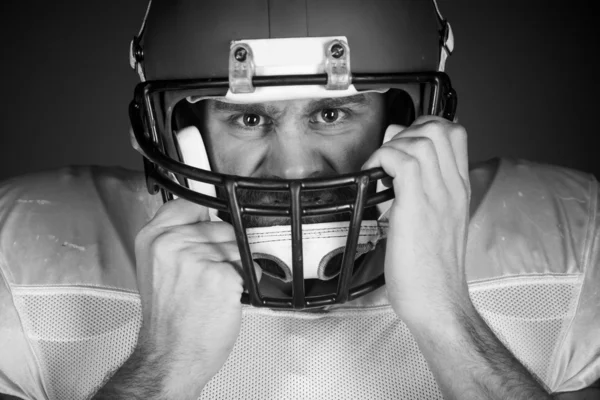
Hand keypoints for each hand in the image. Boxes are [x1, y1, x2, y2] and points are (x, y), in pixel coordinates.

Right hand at [133, 198, 254, 397]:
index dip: (208, 215)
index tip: (213, 225)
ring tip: (216, 288)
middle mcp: (172, 244)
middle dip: (225, 249)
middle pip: (221, 225)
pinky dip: (248, 282)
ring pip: (238, 246)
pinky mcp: (220, 276)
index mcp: (154, 238)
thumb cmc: (169, 319)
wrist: (170, 356)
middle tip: (209, 276)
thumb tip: (208, 215)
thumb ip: (178, 236)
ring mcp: (196, 259)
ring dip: (237, 266)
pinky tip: (227, 297)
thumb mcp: (159, 268)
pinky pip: (250, 266)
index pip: (192, 203)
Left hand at [362, 116, 471, 326]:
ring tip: (380, 168)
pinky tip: (373, 179)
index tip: (403, 142)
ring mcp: (437, 195)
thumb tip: (397, 176)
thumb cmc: (432, 272)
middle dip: (408, 130)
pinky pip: (401, 161)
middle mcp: (452, 188)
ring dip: (393, 145)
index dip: (424, 128)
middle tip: (389, 152)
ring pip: (421, 139)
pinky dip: (381, 160)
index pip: (455, 135)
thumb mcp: (435, 226)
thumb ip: (423, 198)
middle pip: (440, 128)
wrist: (438, 302)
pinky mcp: (417, 207)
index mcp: (458, 191)